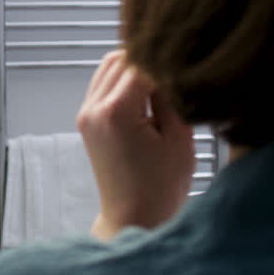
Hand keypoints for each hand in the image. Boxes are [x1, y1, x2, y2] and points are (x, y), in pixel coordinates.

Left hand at [76, 50, 194, 237]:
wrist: (133, 216)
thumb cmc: (161, 186)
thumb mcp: (180, 137)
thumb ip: (171, 94)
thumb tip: (170, 64)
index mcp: (117, 112)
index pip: (143, 63)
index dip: (168, 60)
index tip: (187, 60)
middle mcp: (94, 108)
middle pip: (123, 58)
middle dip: (150, 60)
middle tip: (176, 71)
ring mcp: (86, 112)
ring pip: (110, 65)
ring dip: (135, 66)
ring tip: (162, 83)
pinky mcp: (86, 118)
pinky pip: (104, 81)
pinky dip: (123, 78)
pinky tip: (146, 92)